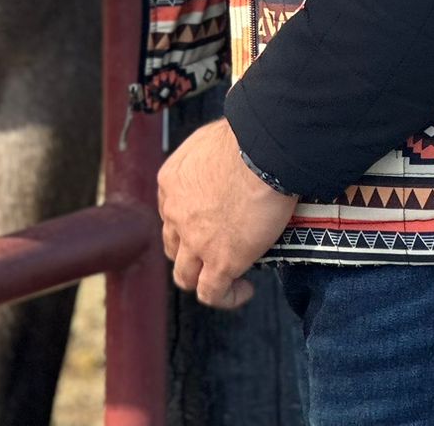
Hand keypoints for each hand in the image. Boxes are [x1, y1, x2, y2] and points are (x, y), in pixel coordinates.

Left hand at [157, 118, 296, 311]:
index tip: (212, 221)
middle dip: (190, 252)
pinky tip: (244, 289)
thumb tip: (225, 158)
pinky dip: (226, 297)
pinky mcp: (221, 262)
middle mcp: (176, 213)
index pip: (171, 212)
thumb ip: (207, 155)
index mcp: (171, 181)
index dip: (189, 222)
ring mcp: (195, 241)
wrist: (262, 151)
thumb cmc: (246, 136)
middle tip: (216, 250)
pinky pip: (212, 294)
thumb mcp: (210, 139)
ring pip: (185, 276)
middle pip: (174, 246)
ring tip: (228, 277)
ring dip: (203, 279)